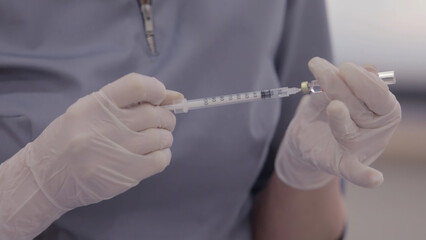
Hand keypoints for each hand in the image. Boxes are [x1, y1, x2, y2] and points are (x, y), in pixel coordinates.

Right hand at [0, 73, 181, 238]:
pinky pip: (160, 160)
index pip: (136, 86)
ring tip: (155, 140)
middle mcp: (105, 126)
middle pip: (153, 114)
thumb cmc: (68, 139)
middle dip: (165, 117)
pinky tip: (154, 155)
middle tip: (161, 122)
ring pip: (160, 137)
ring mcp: (116, 151)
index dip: (157, 89)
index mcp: (95, 105)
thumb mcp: (89, 111)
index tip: (159, 98)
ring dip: (164, 137)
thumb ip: (128, 101)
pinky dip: (163, 155)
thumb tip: (175, 97)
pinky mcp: (125, 174)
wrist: (45, 178)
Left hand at [275, 57, 400, 189]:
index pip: (377, 91)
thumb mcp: (329, 93)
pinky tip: (375, 179)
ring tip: (334, 107)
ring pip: (348, 130)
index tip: (343, 66)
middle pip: (362, 108)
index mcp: (381, 107)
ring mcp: (361, 148)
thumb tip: (368, 69)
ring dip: (340, 119)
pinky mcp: (343, 164)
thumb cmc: (323, 112)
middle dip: (341, 88)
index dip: (360, 78)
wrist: (306, 139)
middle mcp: (377, 129)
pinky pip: (356, 173)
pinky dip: (366, 177)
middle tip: (321, 71)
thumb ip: (342, 82)